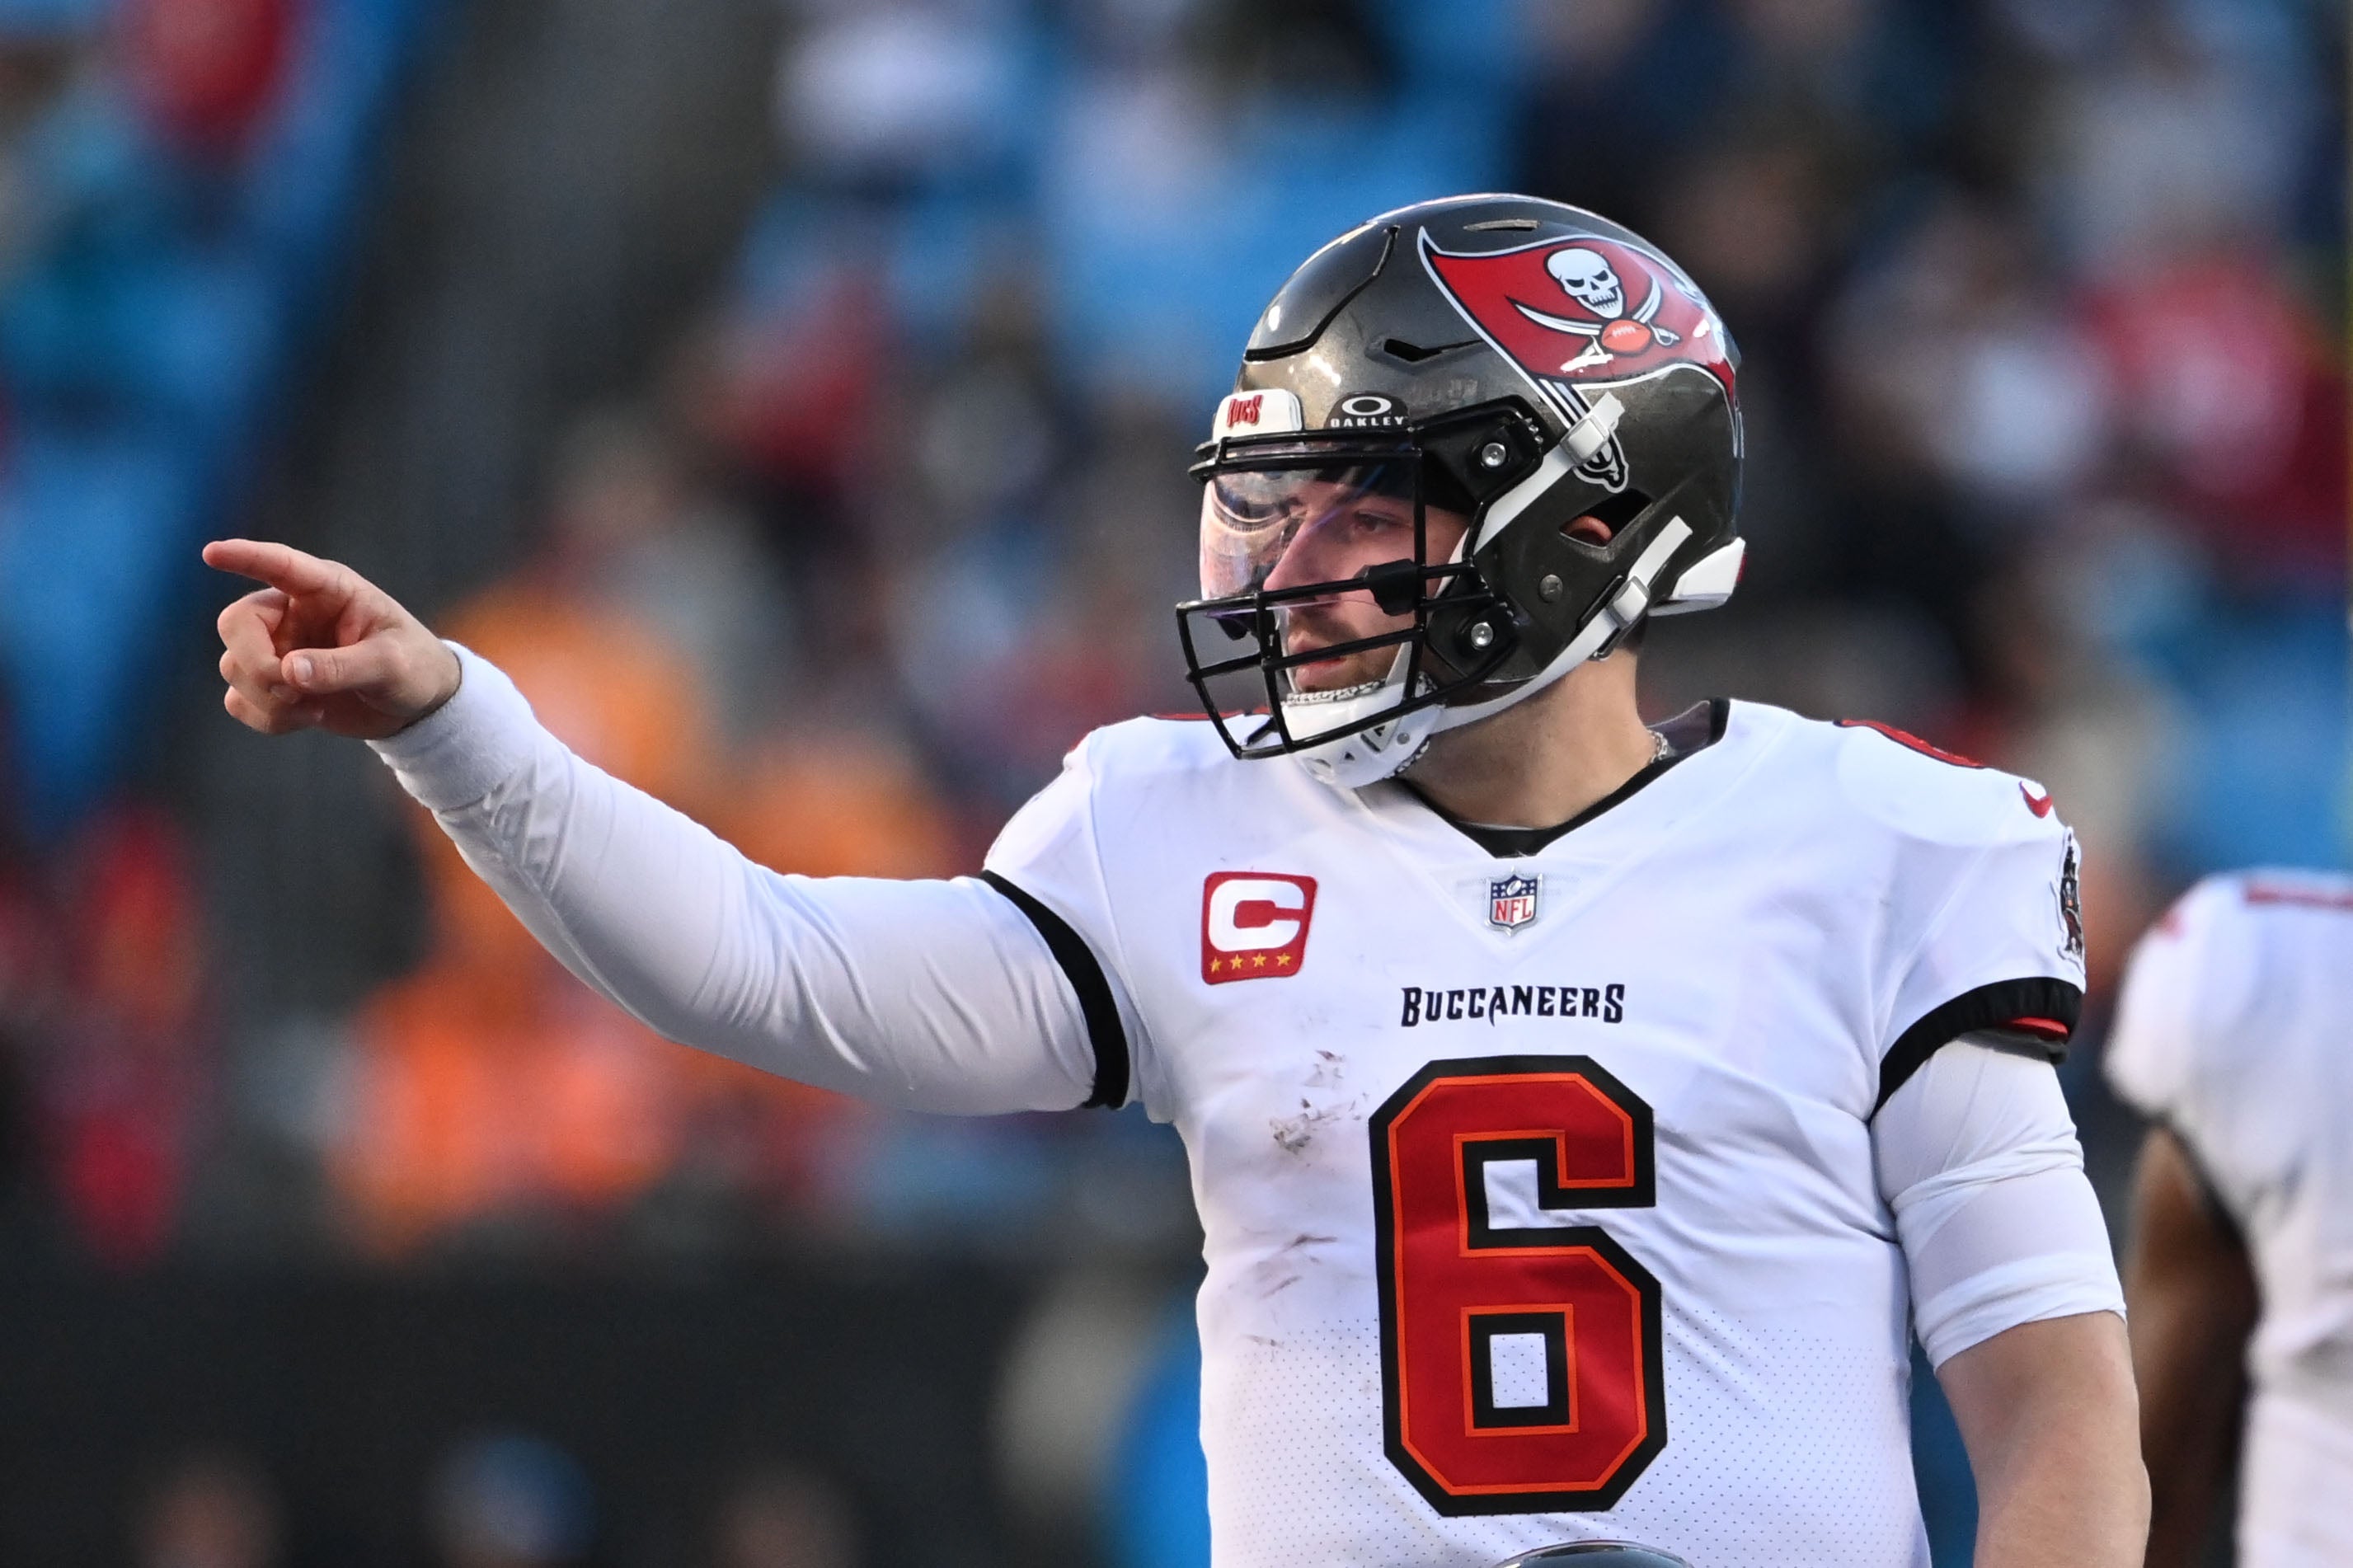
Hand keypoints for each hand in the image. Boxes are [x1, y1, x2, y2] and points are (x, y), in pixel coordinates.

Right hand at [204, 538, 462, 740]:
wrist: (416, 706)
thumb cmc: (413, 666)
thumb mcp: (391, 665)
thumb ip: (343, 667)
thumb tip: (288, 672)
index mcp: (327, 590)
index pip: (280, 564)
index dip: (245, 556)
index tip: (212, 553)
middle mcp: (293, 613)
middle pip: (235, 624)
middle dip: (256, 664)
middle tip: (293, 690)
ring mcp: (278, 648)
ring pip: (233, 667)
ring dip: (267, 698)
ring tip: (315, 708)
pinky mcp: (273, 684)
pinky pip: (239, 701)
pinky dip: (267, 718)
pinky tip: (308, 717)